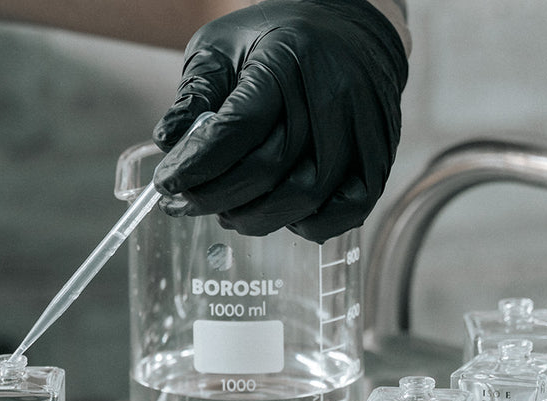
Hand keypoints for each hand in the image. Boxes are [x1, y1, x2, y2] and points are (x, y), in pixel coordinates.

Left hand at [152, 0, 407, 241]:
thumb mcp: (222, 47)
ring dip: (254, 217)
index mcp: (286, 60)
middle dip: (213, 197)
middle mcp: (331, 94)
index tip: (166, 183)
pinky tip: (277, 213)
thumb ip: (195, 93)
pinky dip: (307, 226)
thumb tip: (167, 142)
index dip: (196, 165)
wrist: (349, 28)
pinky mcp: (380, 156)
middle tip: (183, 203)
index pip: (237, 129)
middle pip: (267, 169)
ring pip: (304, 197)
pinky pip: (346, 211)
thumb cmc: (277, 39)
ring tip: (225, 211)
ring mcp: (362, 129)